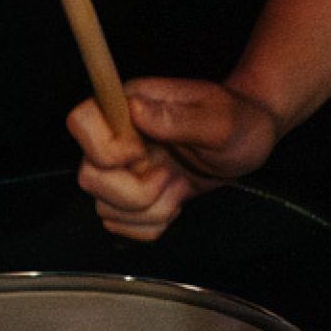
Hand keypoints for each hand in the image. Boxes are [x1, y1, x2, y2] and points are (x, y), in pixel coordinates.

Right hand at [66, 79, 282, 241]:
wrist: (250, 139)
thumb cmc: (239, 119)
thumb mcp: (220, 120)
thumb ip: (177, 118)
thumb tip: (136, 110)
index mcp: (131, 104)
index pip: (80, 122)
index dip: (104, 149)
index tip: (141, 154)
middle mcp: (119, 135)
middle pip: (88, 177)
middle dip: (134, 193)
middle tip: (171, 178)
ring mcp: (124, 168)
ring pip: (105, 208)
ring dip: (149, 210)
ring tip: (179, 187)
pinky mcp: (133, 194)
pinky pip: (123, 226)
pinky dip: (150, 225)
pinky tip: (174, 201)